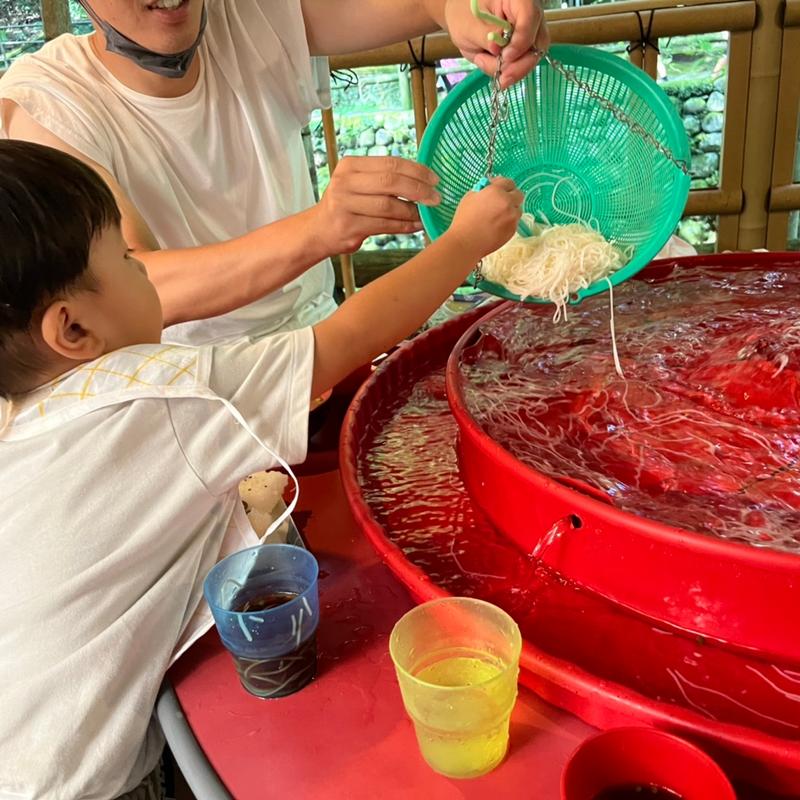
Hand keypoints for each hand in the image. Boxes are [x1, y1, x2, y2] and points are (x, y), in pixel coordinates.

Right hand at [313, 156, 440, 253]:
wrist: (318, 230)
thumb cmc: (346, 206)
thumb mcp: (358, 183)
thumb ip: (382, 178)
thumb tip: (422, 180)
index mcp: (350, 165)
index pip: (390, 163)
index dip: (416, 170)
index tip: (434, 180)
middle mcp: (345, 182)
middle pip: (390, 181)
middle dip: (418, 190)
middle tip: (435, 198)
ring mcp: (345, 204)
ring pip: (388, 206)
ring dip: (412, 211)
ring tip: (426, 214)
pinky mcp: (348, 226)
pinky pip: (384, 225)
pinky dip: (404, 226)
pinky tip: (415, 226)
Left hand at [444, 0, 549, 88]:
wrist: (463, 19)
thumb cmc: (464, 16)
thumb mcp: (468, 26)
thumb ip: (485, 36)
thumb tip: (498, 49)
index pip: (530, 17)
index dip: (521, 40)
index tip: (505, 57)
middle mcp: (529, 12)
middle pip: (538, 41)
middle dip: (520, 65)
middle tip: (501, 78)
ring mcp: (530, 29)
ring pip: (533, 55)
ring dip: (513, 70)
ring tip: (489, 66)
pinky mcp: (526, 44)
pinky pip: (525, 62)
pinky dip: (511, 70)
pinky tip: (495, 70)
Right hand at [448, 177, 522, 257]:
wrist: (466, 242)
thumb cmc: (464, 219)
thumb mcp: (469, 197)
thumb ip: (482, 190)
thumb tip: (488, 189)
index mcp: (497, 191)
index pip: (508, 182)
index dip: (502, 184)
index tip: (496, 187)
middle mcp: (508, 203)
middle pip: (518, 194)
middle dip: (510, 195)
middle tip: (500, 201)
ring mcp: (512, 217)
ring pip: (518, 209)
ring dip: (511, 209)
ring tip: (498, 216)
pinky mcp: (513, 230)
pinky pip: (514, 222)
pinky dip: (508, 222)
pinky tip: (496, 226)